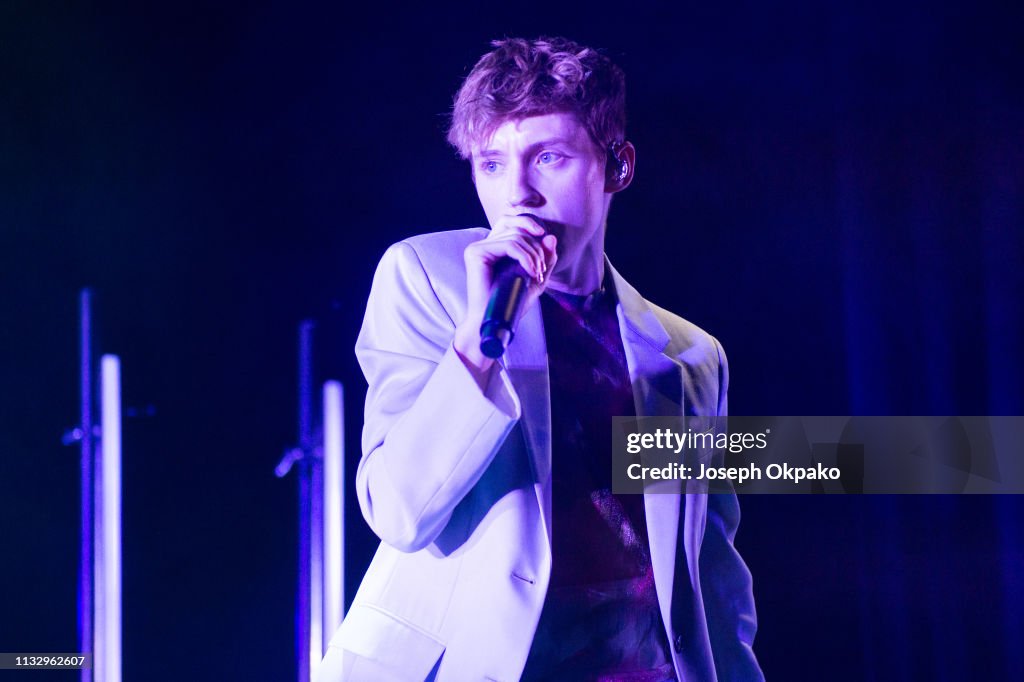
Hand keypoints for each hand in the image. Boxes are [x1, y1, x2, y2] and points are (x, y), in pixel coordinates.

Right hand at [453, 215, 557, 376]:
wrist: (494, 322)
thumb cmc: (512, 305)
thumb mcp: (535, 279)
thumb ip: (544, 259)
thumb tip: (551, 236)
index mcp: (494, 248)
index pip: (511, 222)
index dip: (529, 223)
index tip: (546, 238)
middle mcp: (483, 245)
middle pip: (514, 225)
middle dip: (535, 244)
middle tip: (541, 268)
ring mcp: (477, 248)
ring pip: (515, 237)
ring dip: (534, 255)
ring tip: (537, 275)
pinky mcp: (476, 253)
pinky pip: (509, 245)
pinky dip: (526, 258)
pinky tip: (532, 273)